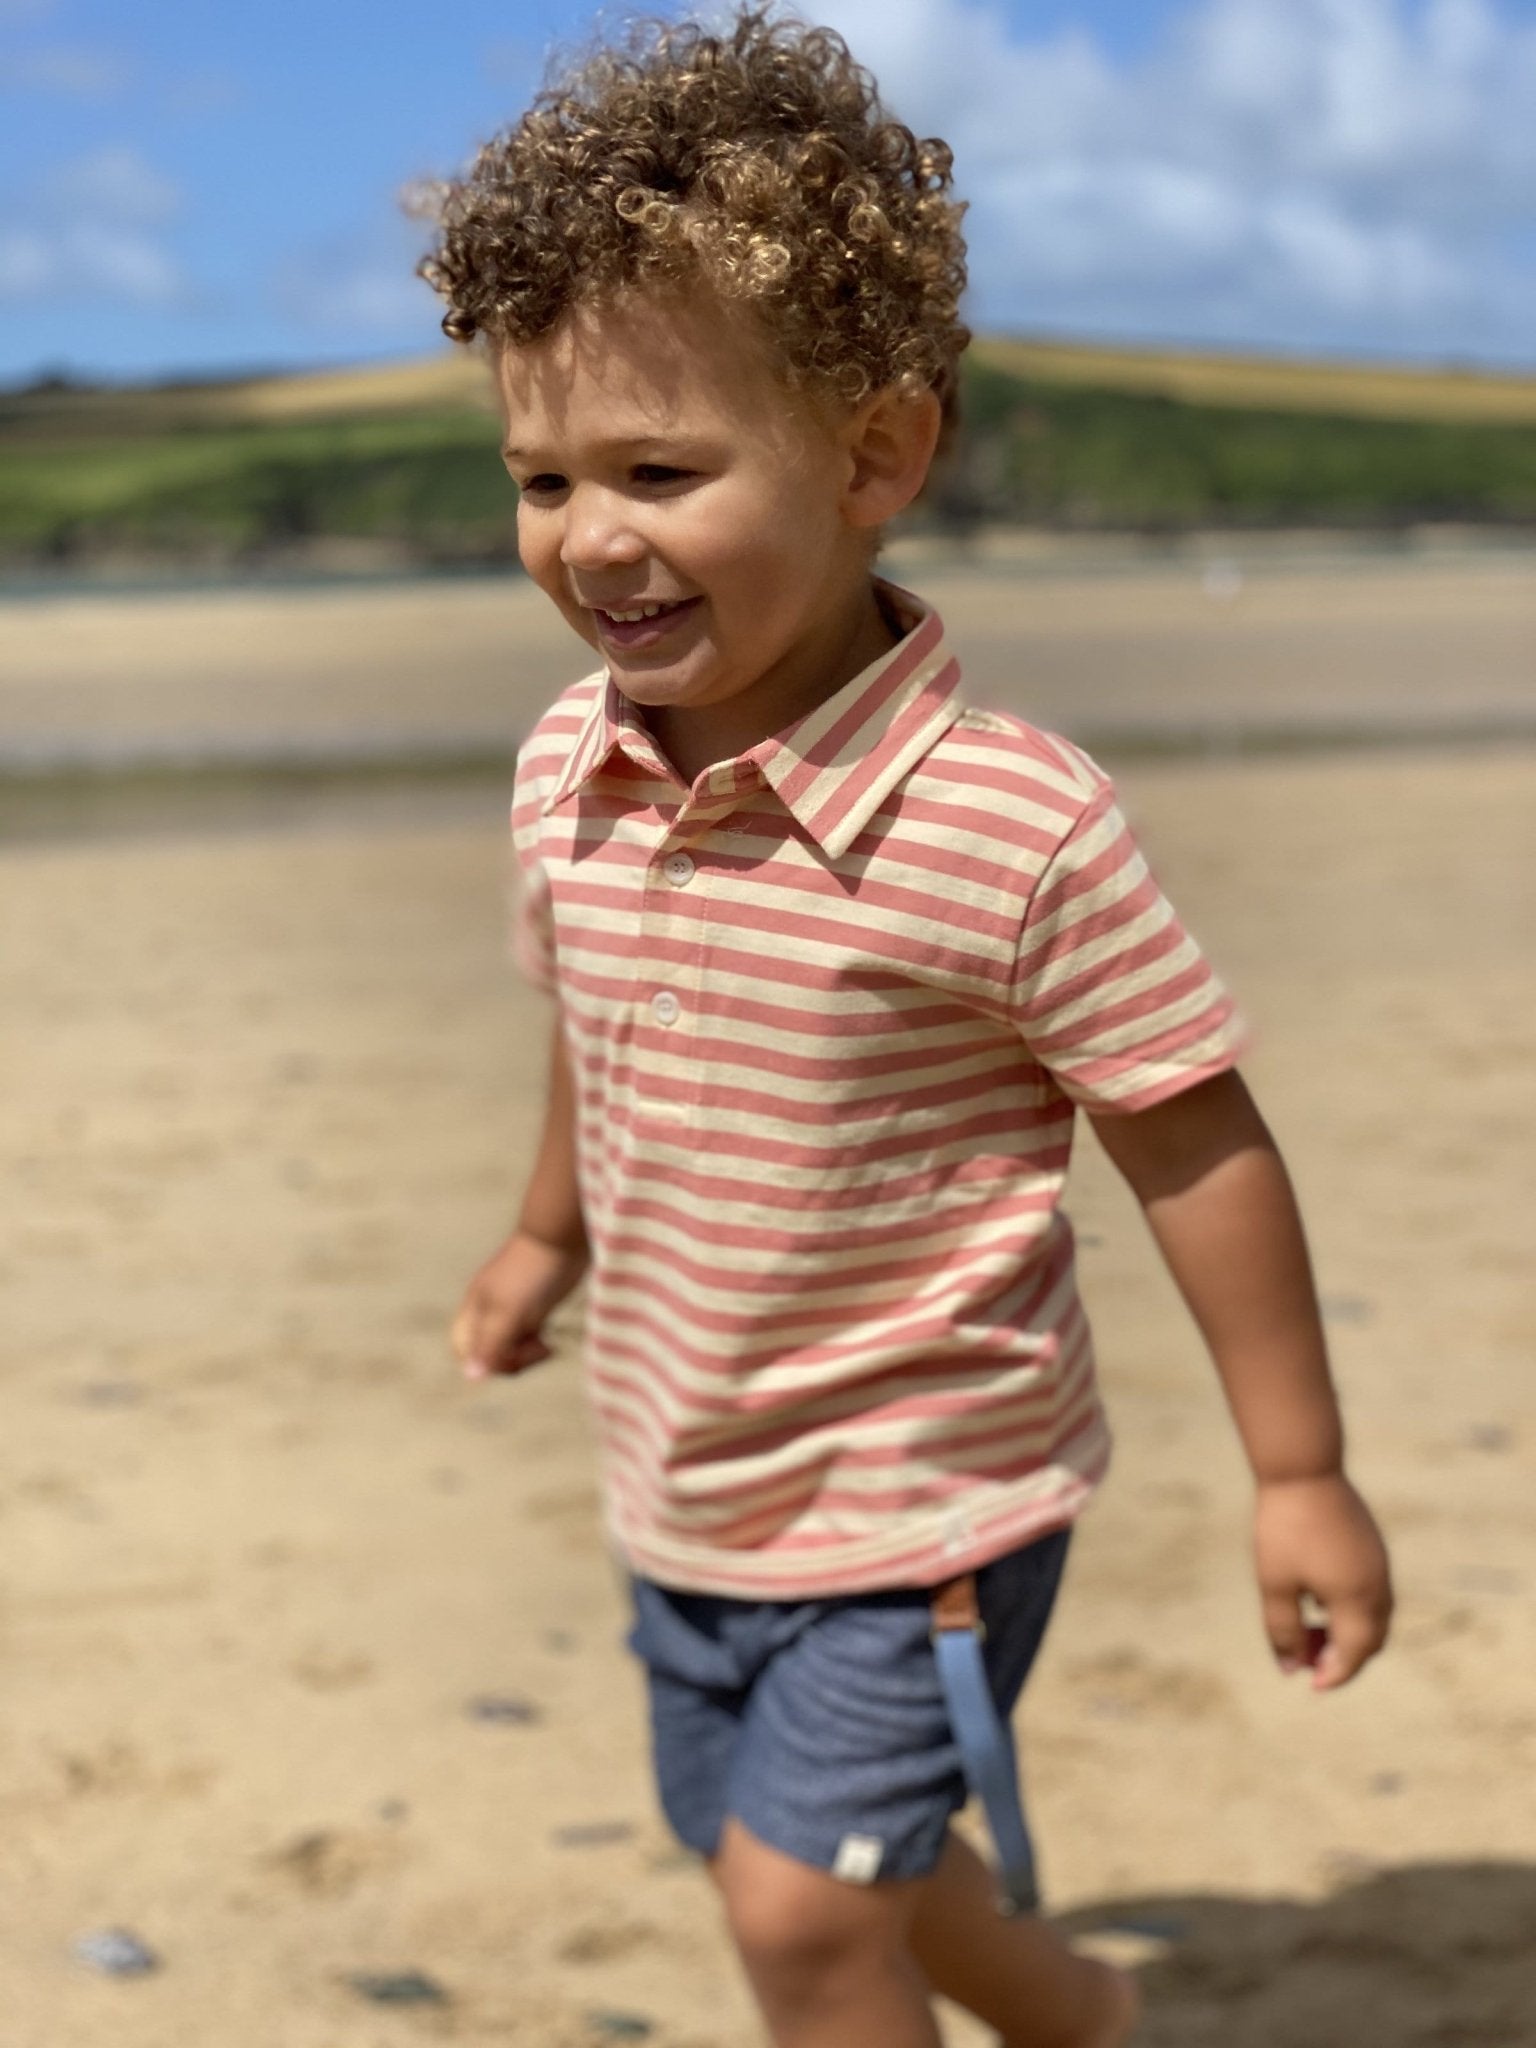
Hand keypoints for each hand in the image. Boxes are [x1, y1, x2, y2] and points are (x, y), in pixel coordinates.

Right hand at [450, 1230, 587, 1381]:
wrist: (564, 1238)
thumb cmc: (533, 1273)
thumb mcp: (509, 1312)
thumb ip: (491, 1344)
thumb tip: (470, 1377)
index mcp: (475, 1308)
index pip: (463, 1348)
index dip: (482, 1361)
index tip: (509, 1355)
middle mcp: (490, 1311)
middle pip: (488, 1353)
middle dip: (510, 1360)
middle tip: (536, 1349)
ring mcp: (513, 1310)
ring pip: (510, 1348)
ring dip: (526, 1356)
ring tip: (545, 1347)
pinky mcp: (535, 1309)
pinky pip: (528, 1340)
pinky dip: (537, 1347)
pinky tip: (551, 1344)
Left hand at [1253, 1473, 1392, 1690]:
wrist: (1303, 1469)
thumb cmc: (1284, 1528)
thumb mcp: (1275, 1584)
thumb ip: (1283, 1631)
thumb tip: (1291, 1668)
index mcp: (1357, 1599)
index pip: (1354, 1654)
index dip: (1334, 1675)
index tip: (1309, 1685)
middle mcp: (1378, 1586)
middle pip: (1371, 1641)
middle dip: (1343, 1658)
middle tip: (1307, 1659)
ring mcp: (1379, 1565)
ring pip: (1374, 1618)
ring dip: (1348, 1633)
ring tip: (1308, 1630)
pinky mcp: (1373, 1548)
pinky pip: (1372, 1594)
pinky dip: (1352, 1610)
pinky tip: (1317, 1598)